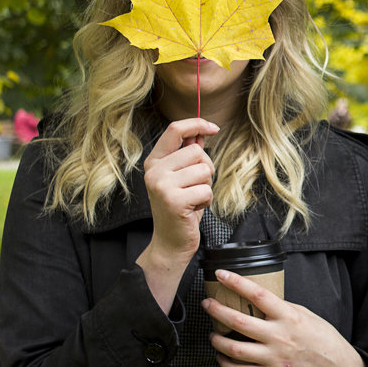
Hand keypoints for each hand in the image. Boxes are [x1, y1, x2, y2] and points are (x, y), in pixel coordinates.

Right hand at [136, 118, 217, 311]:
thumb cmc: (180, 208)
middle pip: (197, 152)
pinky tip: (193, 209)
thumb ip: (189, 154)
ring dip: (206, 186)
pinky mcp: (173, 200)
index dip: (197, 124)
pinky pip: (207, 189)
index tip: (214, 128)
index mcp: (154, 161)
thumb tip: (202, 131)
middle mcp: (154, 171)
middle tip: (194, 187)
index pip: (174, 130)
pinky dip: (206, 200)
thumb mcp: (183, 177)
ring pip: (204, 170)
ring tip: (193, 199)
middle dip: (206, 169)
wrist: (170, 242)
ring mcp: (161, 185)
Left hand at [204, 269, 367, 366]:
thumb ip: (282, 308)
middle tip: (207, 304)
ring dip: (217, 340)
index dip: (236, 282)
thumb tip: (260, 300)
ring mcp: (274, 357)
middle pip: (238, 321)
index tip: (221, 275)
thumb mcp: (305, 314)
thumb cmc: (321, 338)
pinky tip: (221, 357)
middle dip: (217, 311)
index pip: (257, 294)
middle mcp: (279, 336)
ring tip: (211, 335)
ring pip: (234, 349)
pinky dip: (226, 365)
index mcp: (288, 316)